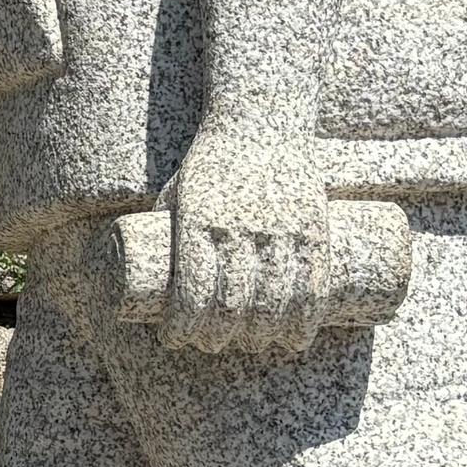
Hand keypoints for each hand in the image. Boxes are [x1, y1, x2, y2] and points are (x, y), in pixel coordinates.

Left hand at [163, 123, 332, 356]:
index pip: (192, 292)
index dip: (184, 327)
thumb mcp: (177, 192)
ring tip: (252, 345)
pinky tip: (296, 340)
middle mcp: (241, 229)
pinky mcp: (314, 227)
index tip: (177, 341)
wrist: (261, 119)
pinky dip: (306, 319)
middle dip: (220, 338)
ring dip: (262, 336)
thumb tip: (151, 282)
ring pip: (275, 302)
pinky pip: (314, 284)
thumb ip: (169, 234)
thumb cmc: (210, 161)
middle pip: (233, 305)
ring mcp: (281, 229)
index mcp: (200, 223)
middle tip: (212, 347)